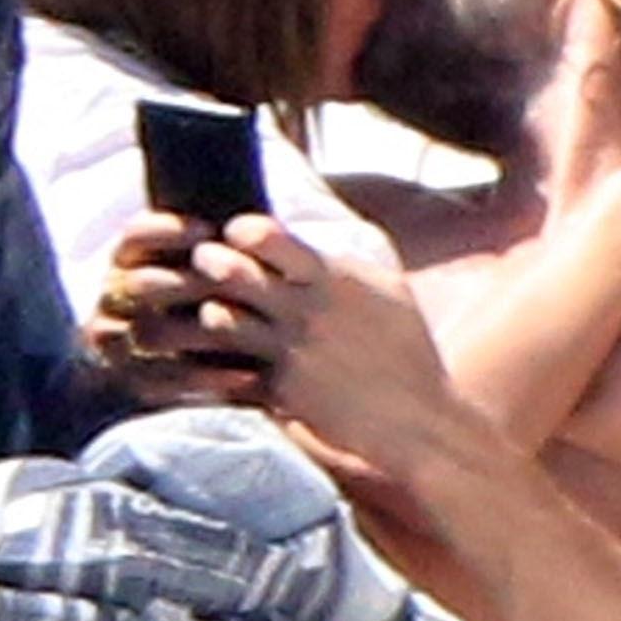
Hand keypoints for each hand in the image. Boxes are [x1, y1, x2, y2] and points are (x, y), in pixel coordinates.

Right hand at [85, 212, 269, 405]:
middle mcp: (113, 295)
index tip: (209, 230)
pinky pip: (163, 380)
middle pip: (140, 283)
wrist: (166, 363)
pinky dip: (206, 377)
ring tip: (246, 330)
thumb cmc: (200, 298)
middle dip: (187, 281)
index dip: (167, 230)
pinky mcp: (130, 379)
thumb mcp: (200, 266)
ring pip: (148, 332)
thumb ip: (215, 247)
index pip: (134, 235)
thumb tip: (253, 223)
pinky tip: (246, 376)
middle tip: (232, 281)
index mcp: (126, 261)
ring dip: (198, 331)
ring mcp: (115, 340)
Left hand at [193, 218, 455, 475]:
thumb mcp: (385, 283)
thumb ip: (347, 246)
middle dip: (208, 260)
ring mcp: (290, 353)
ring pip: (219, 319)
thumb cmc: (402, 342)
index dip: (242, 229)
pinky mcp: (279, 391)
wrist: (416, 416)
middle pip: (232, 272)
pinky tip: (214, 354)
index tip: (236, 232)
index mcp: (332, 278)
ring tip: (214, 306)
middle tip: (204, 260)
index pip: (268, 237)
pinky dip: (215, 359)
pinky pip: (229, 368)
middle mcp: (306, 312)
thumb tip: (319, 204)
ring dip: (209, 309)